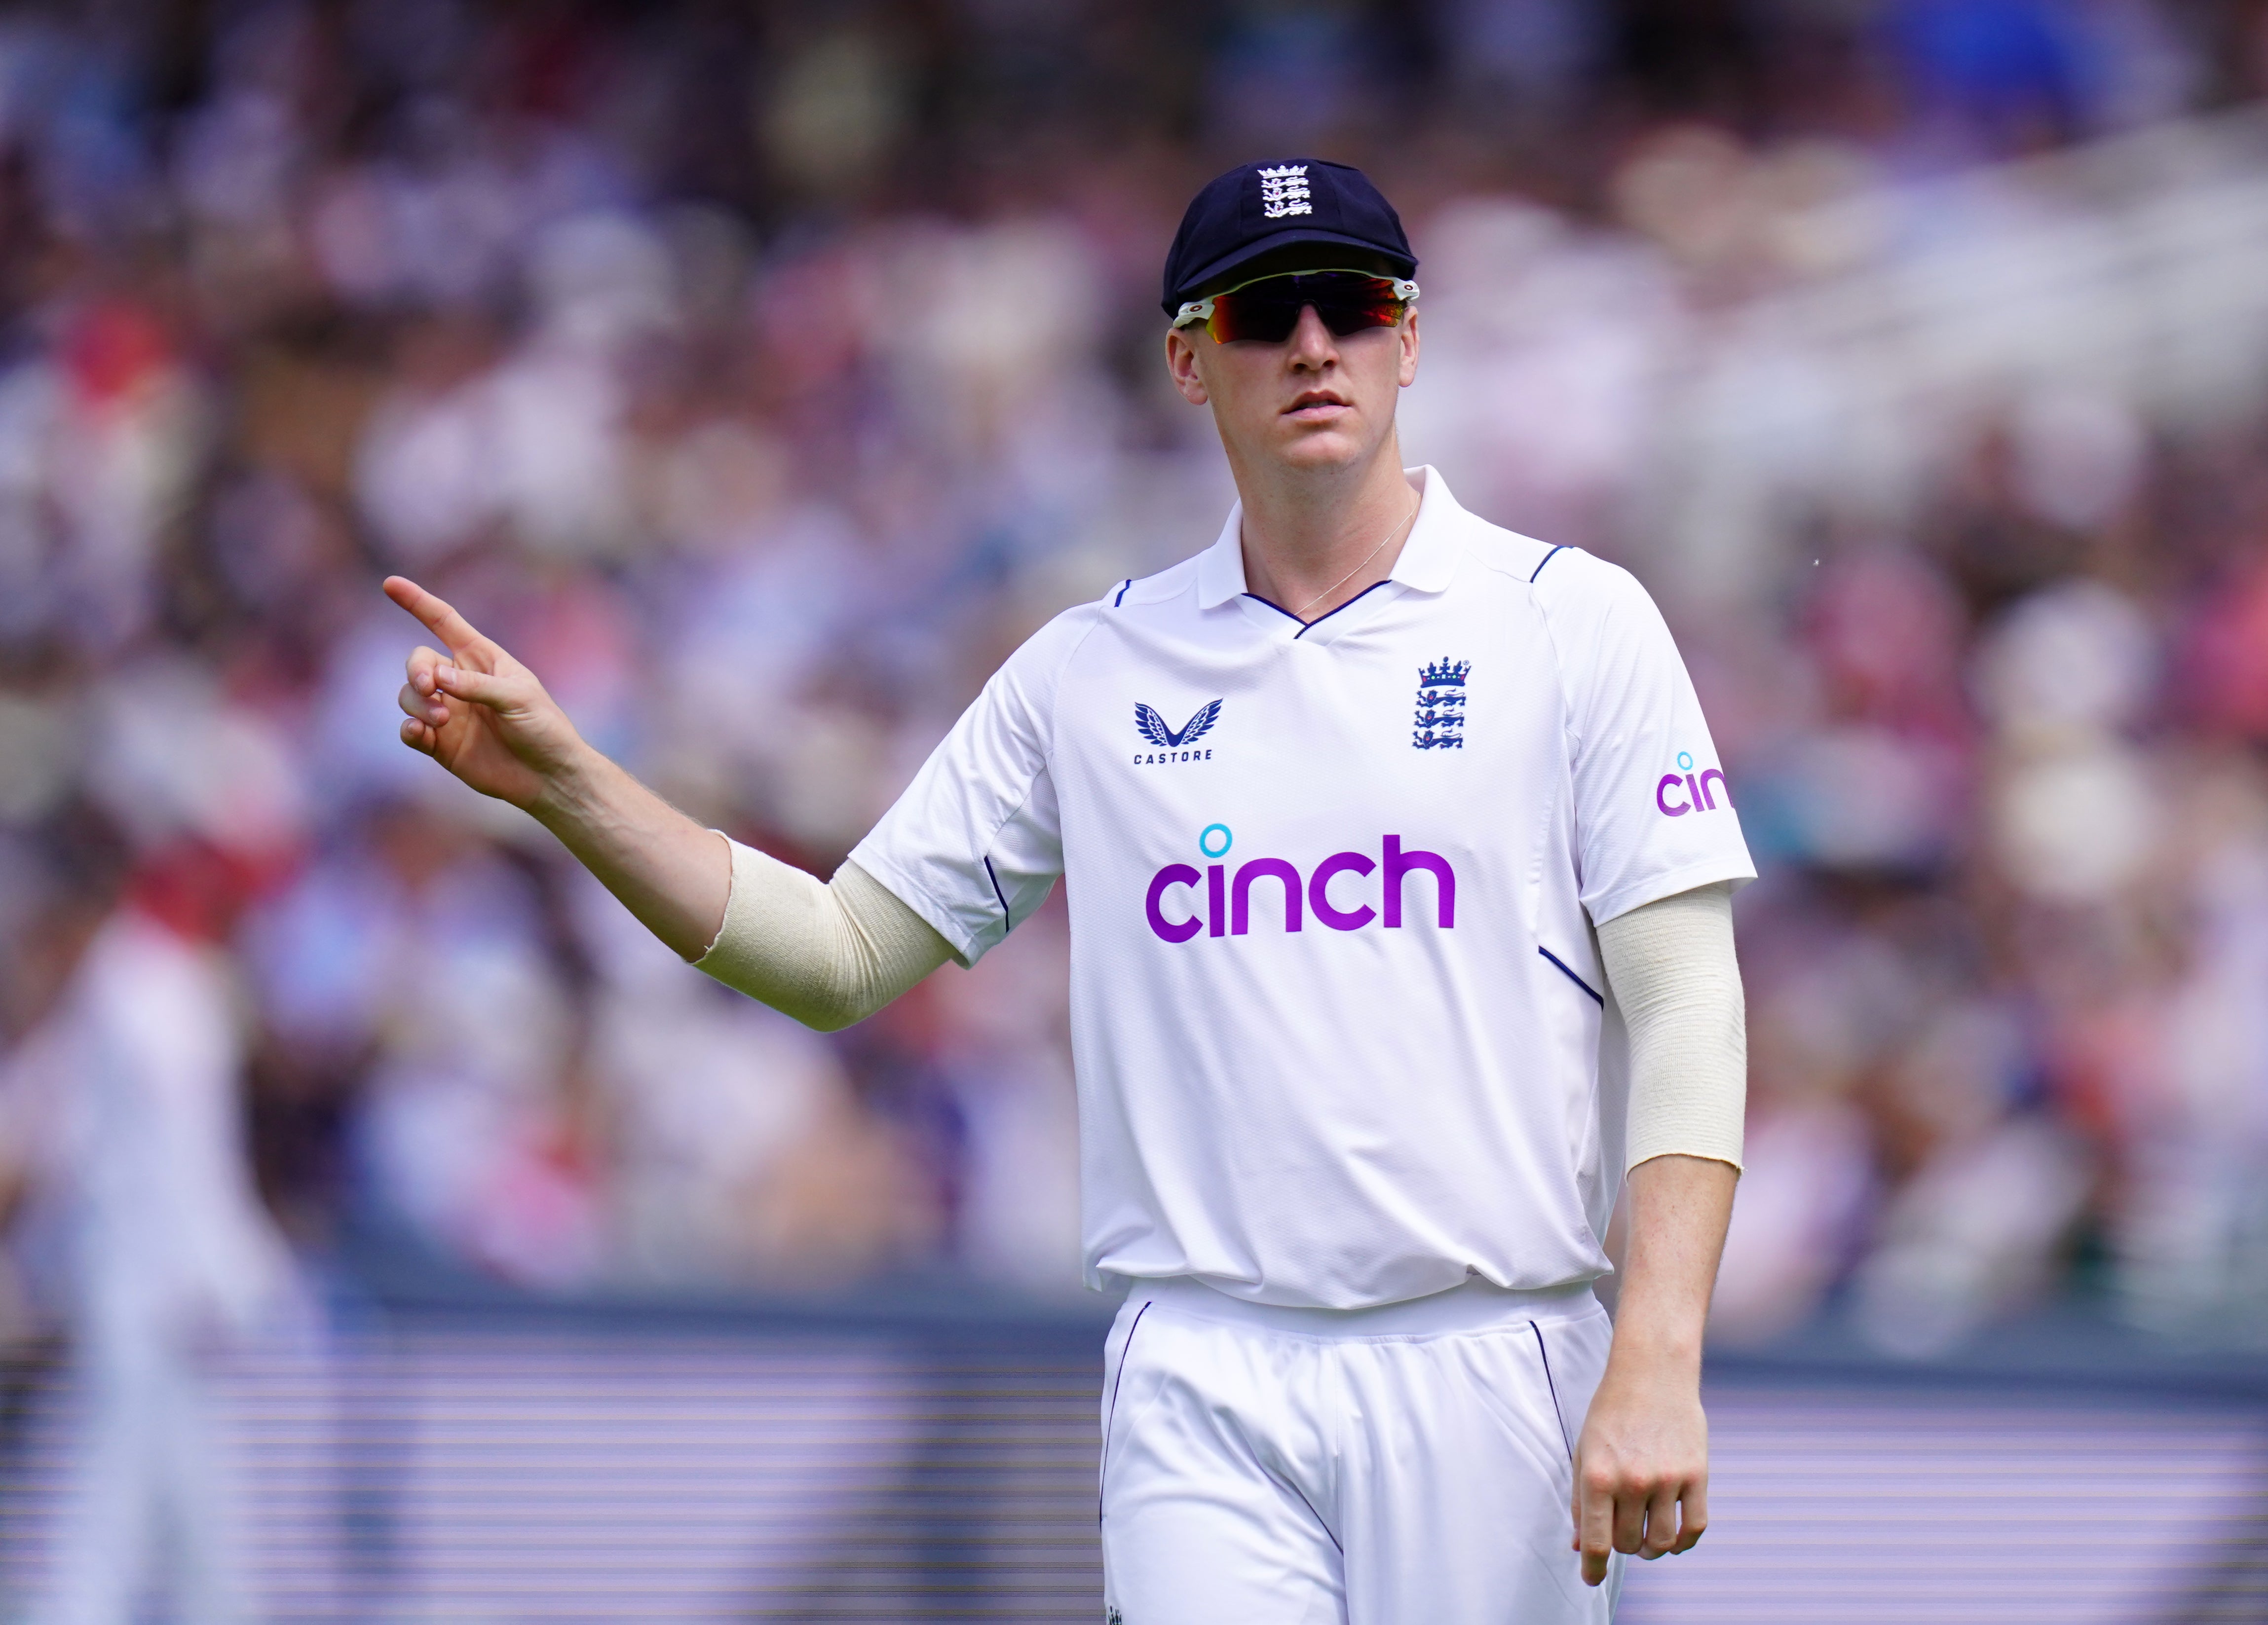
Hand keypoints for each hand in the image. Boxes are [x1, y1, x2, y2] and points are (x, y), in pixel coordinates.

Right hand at [385, 576, 587, 810]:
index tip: (390, 583)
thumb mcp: (518, 699)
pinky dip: (409, 728)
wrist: (549, 776)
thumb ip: (478, 686)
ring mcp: (448, 712)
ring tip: (442, 719)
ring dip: (418, 703)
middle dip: (417, 670)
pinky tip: (420, 732)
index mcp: (482, 659)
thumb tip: (438, 677)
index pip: (443, 622)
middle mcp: (460, 682)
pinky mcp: (441, 743)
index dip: (417, 602)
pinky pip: (410, 729)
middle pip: (418, 661)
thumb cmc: (544, 728)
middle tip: (432, 688)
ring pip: (409, 695)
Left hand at [1570, 1354, 1708, 1585]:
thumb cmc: (1610, 1413)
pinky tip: (1674, 1536)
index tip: (1592, 1577)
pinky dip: (1684, 1542)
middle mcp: (1632, 1481)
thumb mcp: (1584, 1452)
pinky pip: (1694, 1528)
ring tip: (1646, 1537)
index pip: (1596, 1542)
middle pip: (1628, 1544)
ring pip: (1662, 1543)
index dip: (1593, 1568)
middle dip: (1622, 1546)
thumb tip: (1580, 1546)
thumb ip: (1581, 1501)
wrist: (1651, 1372)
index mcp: (1598, 1476)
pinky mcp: (1696, 1475)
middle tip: (1621, 1532)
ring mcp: (1667, 1479)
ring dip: (1652, 1547)